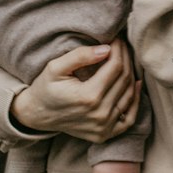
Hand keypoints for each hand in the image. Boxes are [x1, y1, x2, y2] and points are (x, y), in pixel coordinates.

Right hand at [10, 37, 141, 143]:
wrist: (37, 114)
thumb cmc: (45, 87)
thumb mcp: (56, 67)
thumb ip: (80, 56)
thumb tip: (107, 49)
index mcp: (89, 96)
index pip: (116, 67)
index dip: (119, 49)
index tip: (116, 38)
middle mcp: (100, 114)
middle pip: (125, 79)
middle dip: (125, 58)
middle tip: (121, 45)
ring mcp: (104, 127)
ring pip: (129, 95)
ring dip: (131, 74)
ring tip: (124, 59)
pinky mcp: (105, 134)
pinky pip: (129, 118)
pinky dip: (135, 101)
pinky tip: (135, 85)